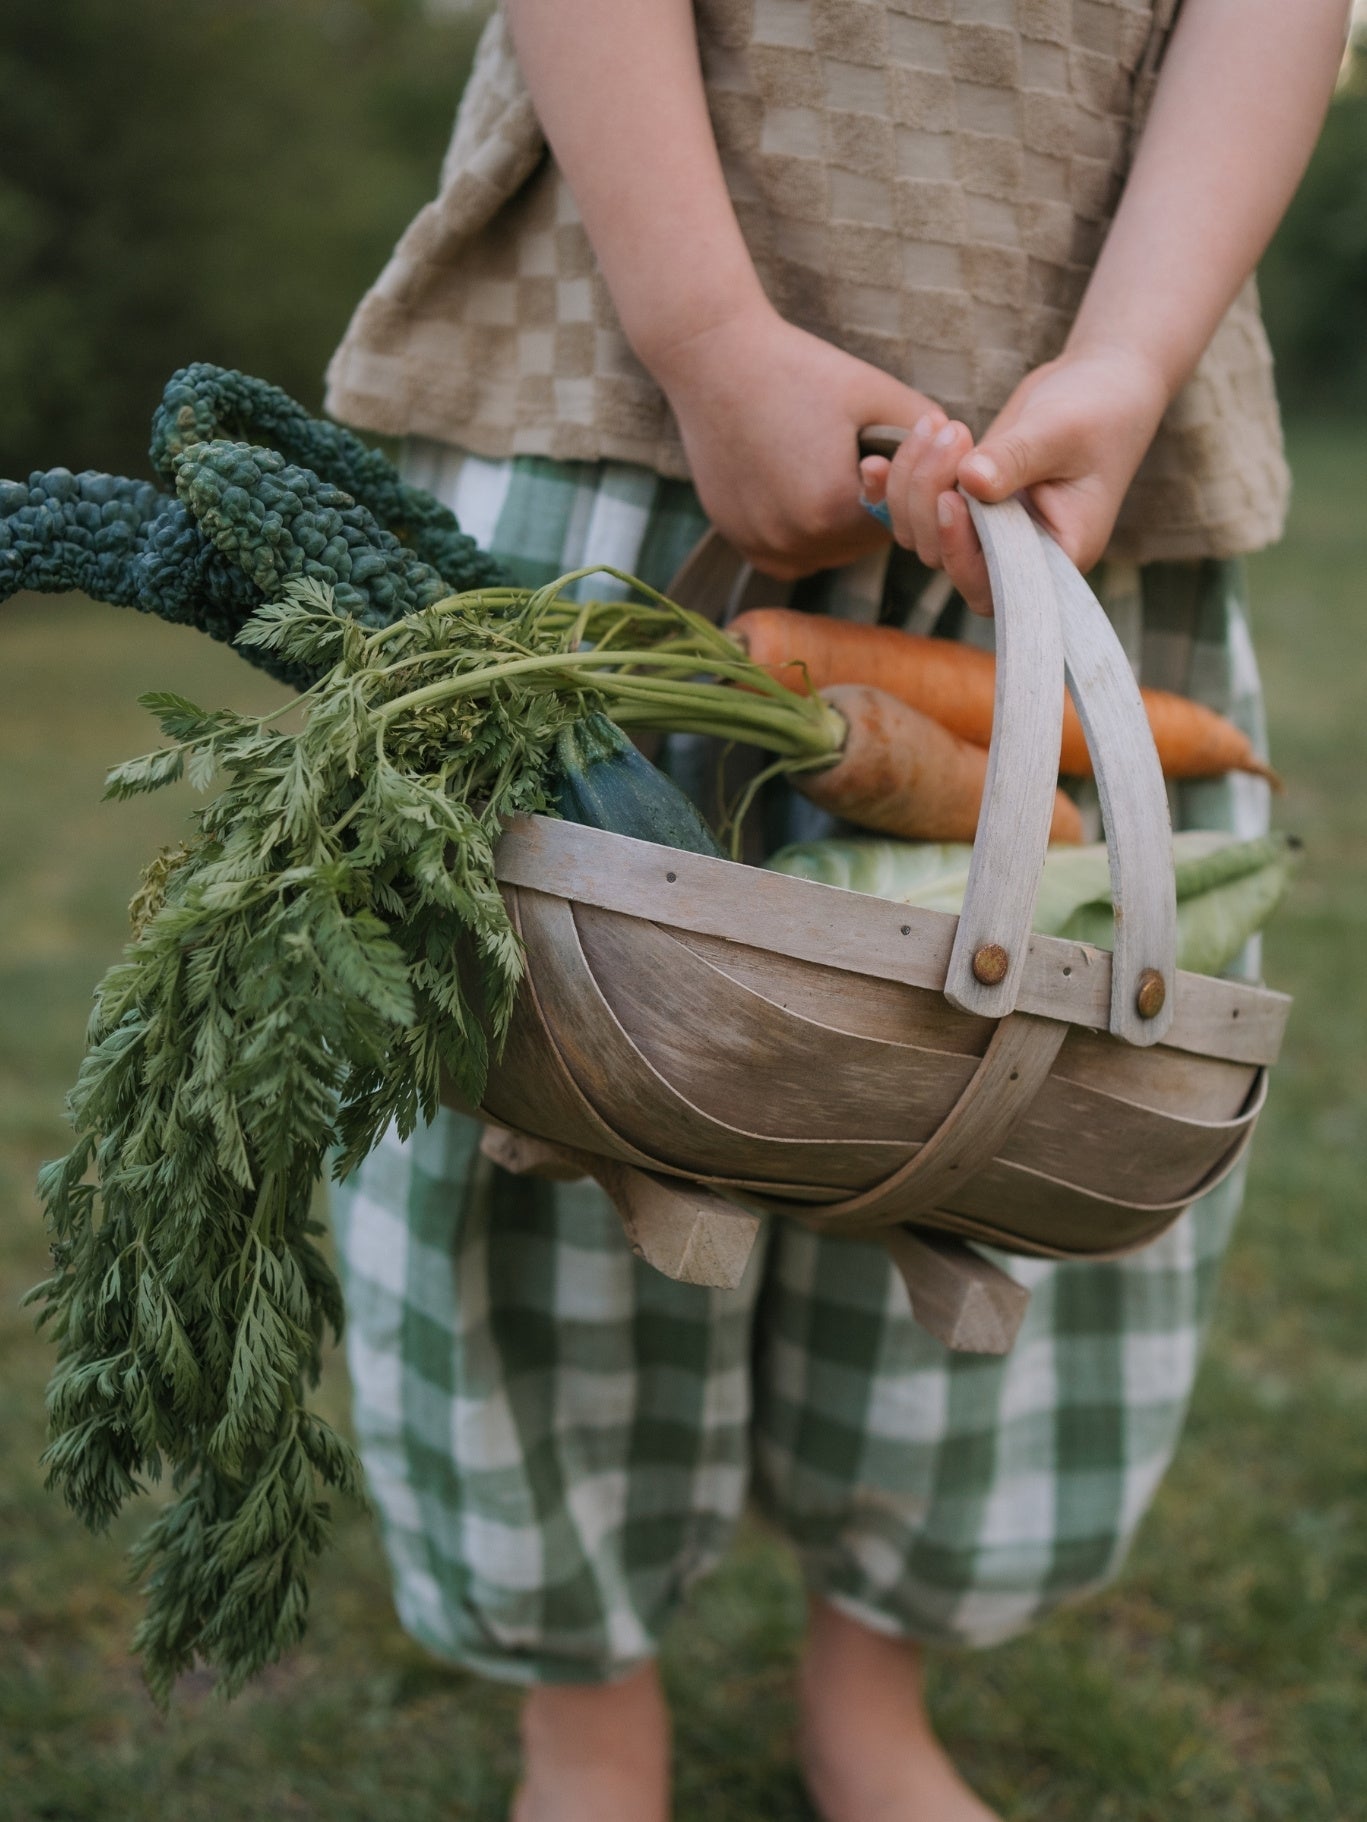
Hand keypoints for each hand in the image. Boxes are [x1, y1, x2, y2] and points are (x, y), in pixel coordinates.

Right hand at [648, 300, 945, 580]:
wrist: (713, 361)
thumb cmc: (801, 368)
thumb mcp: (879, 393)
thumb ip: (930, 436)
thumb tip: (968, 467)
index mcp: (835, 508)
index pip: (900, 522)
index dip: (905, 490)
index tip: (890, 453)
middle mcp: (796, 539)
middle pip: (863, 543)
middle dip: (872, 508)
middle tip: (862, 459)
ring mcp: (762, 545)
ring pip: (828, 552)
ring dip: (838, 524)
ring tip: (827, 468)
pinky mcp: (738, 541)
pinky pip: (791, 553)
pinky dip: (801, 530)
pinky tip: (796, 486)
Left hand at [858, 344, 1170, 612]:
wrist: (1097, 384)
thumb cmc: (1099, 410)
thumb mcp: (1063, 431)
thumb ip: (1017, 459)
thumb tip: (969, 482)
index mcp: (1056, 556)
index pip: (996, 584)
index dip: (963, 553)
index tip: (950, 500)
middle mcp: (1015, 555)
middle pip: (945, 558)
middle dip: (932, 496)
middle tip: (951, 433)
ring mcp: (984, 532)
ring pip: (920, 534)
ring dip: (912, 482)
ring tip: (937, 423)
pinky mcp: (962, 504)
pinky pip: (912, 512)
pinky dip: (890, 489)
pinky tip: (875, 462)